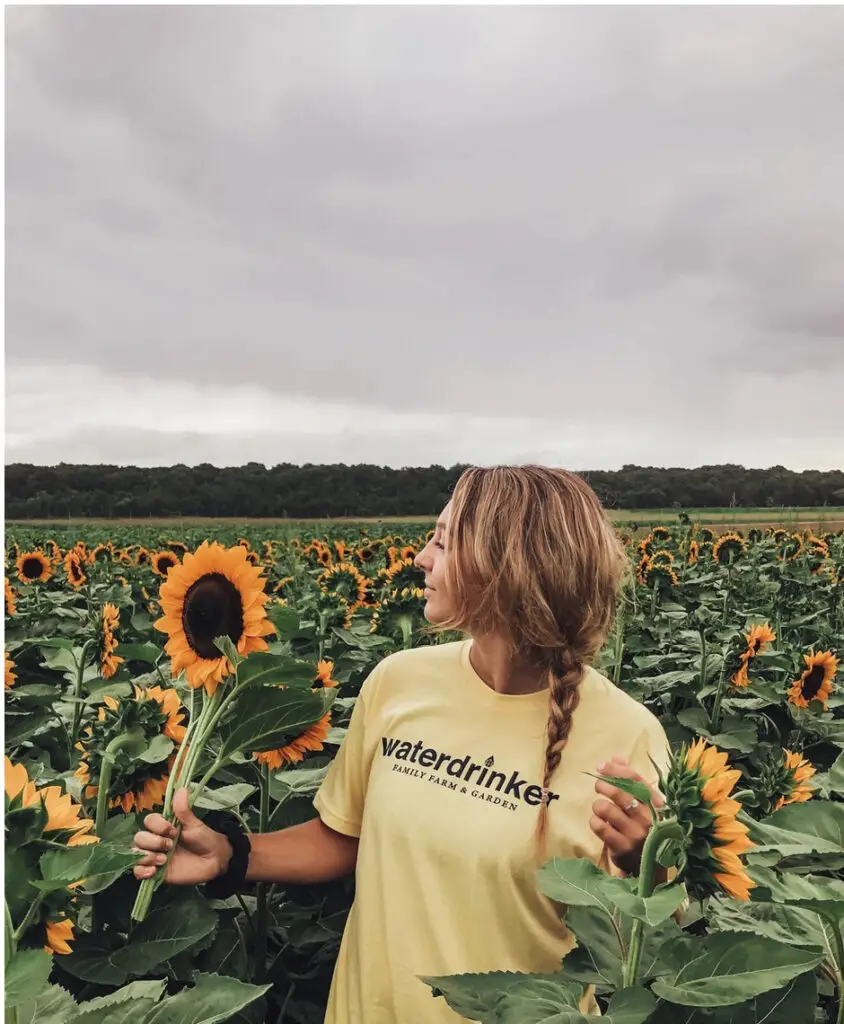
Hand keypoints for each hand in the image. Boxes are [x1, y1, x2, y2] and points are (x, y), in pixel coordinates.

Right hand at [133, 788, 231, 884]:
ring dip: (148, 856)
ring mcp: (154, 856)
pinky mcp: (155, 872)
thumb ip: (184, 810)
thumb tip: (181, 789)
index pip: (149, 821)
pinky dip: (142, 871)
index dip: (158, 826)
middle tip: (170, 846)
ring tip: (164, 860)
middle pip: (139, 838)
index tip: (174, 830)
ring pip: (136, 854)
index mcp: (164, 826)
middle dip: (153, 842)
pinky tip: (154, 871)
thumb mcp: (194, 824)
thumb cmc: (204, 839)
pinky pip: (138, 872)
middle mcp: (156, 840)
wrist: (213, 861)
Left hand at [590, 756, 664, 875]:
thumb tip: (616, 757)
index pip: (635, 780)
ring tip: (600, 808)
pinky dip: (594, 821)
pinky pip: (599, 826)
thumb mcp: (643, 805)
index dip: (615, 770)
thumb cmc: (644, 828)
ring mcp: (636, 834)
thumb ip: (631, 781)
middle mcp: (649, 818)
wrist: (649, 866)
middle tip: (598, 786)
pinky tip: (598, 822)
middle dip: (603, 785)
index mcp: (656, 804)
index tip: (600, 766)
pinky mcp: (622, 847)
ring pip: (606, 809)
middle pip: (619, 792)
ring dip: (598, 805)